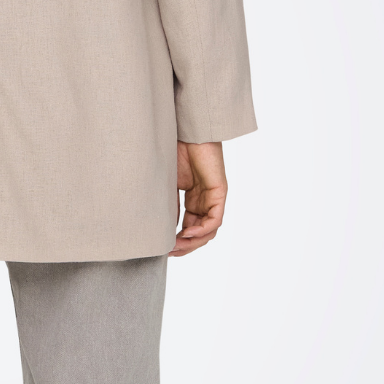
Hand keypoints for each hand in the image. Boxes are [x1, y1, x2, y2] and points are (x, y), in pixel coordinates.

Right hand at [170, 142, 226, 257]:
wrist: (185, 130)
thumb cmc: (174, 150)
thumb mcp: (167, 185)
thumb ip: (169, 206)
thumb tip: (164, 230)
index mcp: (193, 199)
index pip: (190, 228)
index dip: (179, 241)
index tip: (164, 249)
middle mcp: (205, 200)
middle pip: (201, 233)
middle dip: (186, 246)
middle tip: (170, 252)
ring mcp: (213, 196)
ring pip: (209, 230)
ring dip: (193, 242)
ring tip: (177, 246)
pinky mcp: (220, 191)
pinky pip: (215, 219)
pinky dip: (202, 230)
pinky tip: (187, 233)